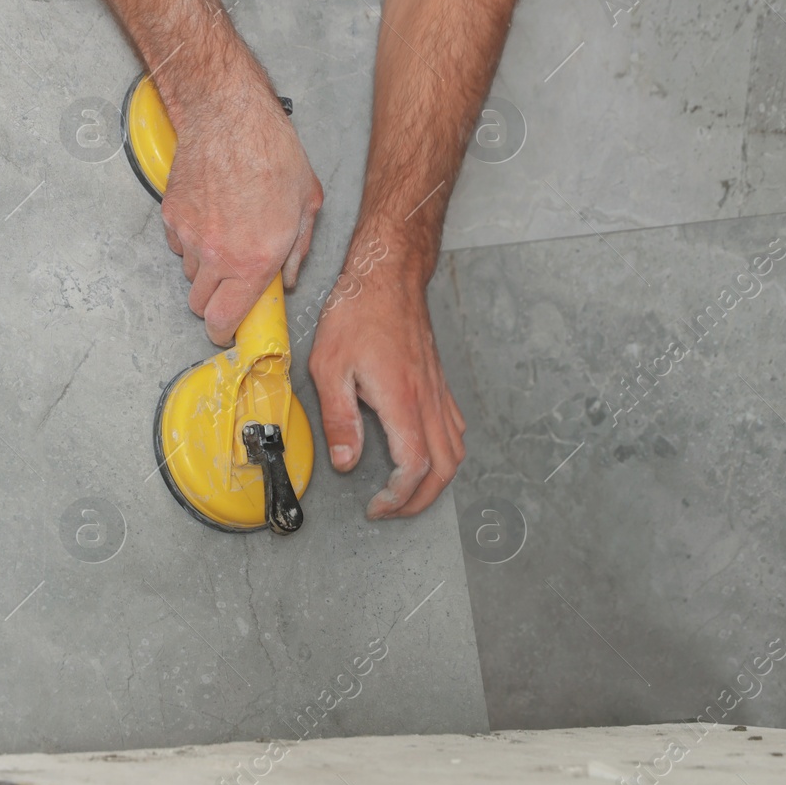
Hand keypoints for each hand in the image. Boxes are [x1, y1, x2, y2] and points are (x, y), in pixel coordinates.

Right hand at [160, 64, 322, 345]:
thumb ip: (298, 252)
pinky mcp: (171, 214)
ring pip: (188, 273)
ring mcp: (189, 235)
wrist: (230, 116)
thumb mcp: (306, 205)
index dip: (223, 332)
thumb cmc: (273, 154)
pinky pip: (176, 243)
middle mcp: (216, 254)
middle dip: (215, 299)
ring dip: (204, 266)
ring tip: (226, 234)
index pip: (223, 320)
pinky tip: (211, 214)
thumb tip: (287, 280)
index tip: (227, 330)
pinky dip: (189, 239)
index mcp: (253, 260)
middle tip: (232, 279)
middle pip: (199, 304)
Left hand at [308, 256, 466, 518]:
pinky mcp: (438, 382)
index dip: (398, 497)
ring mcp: (437, 390)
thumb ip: (340, 419)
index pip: (415, 466)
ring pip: (456, 450)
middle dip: (421, 500)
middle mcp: (427, 399)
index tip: (377, 506)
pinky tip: (424, 453)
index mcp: (402, 399)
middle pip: (445, 467)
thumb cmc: (357, 313)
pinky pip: (454, 428)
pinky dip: (445, 453)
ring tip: (406, 491)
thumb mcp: (329, 366)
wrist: (387, 275)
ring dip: (437, 480)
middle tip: (392, 509)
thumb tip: (346, 461)